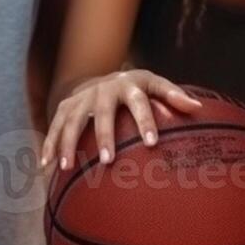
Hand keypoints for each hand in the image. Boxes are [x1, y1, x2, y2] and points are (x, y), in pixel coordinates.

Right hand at [41, 70, 201, 168]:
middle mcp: (103, 89)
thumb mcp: (155, 85)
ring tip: (67, 168)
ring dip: (68, 143)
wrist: (102, 76)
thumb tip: (199, 108)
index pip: (140, 102)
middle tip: (107, 161)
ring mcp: (82, 97)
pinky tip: (45, 167)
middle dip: (103, 135)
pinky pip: (54, 126)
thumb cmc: (136, 88)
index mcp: (130, 85)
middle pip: (102, 112)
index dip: (145, 121)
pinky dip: (49, 145)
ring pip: (72, 120)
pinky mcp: (65, 106)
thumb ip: (174, 95)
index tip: (152, 143)